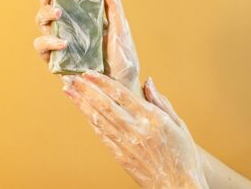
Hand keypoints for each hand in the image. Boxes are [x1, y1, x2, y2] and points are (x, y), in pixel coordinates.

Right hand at [33, 0, 140, 93]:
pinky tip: (63, 43)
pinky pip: (42, 49)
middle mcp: (71, 30)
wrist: (121, 88)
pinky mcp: (56, 62)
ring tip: (58, 14)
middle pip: (50, 7)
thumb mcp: (121, 28)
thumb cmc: (123, 60)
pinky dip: (48, 43)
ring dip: (45, 15)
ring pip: (42, 25)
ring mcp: (61, 45)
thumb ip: (112, 4)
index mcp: (85, 19)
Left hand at [62, 71, 208, 188]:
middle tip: (70, 78)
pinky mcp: (120, 156)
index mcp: (151, 118)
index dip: (102, 82)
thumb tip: (148, 82)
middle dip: (85, 90)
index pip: (121, 94)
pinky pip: (102, 135)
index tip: (88, 73)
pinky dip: (90, 122)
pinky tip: (82, 112)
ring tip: (68, 91)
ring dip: (82, 104)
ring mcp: (126, 144)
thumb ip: (161, 101)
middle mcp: (135, 130)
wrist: (177, 185)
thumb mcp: (178, 124)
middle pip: (105, 105)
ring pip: (98, 119)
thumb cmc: (182, 155)